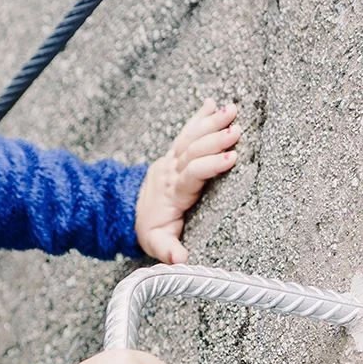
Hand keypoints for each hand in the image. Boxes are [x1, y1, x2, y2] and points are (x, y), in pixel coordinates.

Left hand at [136, 98, 240, 263]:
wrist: (125, 211)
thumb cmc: (149, 228)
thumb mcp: (156, 243)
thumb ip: (168, 250)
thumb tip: (181, 260)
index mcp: (173, 193)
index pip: (191, 174)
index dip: (209, 165)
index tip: (232, 159)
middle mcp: (171, 172)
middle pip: (192, 151)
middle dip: (214, 139)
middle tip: (237, 130)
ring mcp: (171, 160)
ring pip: (190, 137)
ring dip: (210, 122)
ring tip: (232, 110)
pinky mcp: (173, 154)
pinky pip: (186, 133)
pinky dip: (199, 117)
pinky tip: (212, 103)